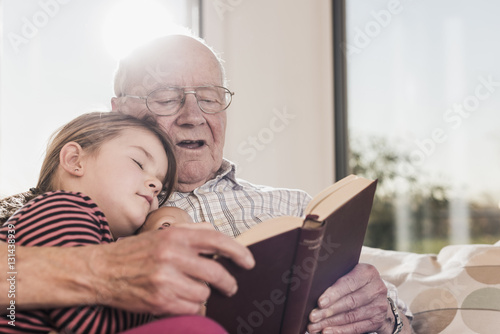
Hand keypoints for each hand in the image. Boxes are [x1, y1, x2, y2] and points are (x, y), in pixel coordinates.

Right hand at [87, 227, 253, 314]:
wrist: (102, 271)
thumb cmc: (135, 252)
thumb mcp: (162, 233)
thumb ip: (192, 231)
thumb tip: (216, 234)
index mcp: (175, 235)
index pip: (216, 240)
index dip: (238, 251)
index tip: (249, 262)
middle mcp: (171, 255)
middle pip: (215, 273)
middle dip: (228, 283)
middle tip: (230, 286)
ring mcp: (165, 280)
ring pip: (204, 294)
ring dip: (202, 294)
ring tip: (189, 289)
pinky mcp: (159, 301)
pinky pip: (191, 308)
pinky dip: (191, 307)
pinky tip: (180, 299)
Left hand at [307, 263, 401, 333]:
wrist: (376, 295)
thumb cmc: (354, 281)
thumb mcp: (349, 272)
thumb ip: (336, 276)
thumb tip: (311, 287)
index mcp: (368, 272)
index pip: (349, 283)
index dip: (333, 294)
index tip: (319, 302)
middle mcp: (377, 288)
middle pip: (349, 302)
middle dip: (328, 311)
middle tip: (312, 317)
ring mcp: (379, 306)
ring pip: (351, 317)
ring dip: (330, 323)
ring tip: (314, 327)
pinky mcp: (377, 320)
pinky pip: (357, 328)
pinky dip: (340, 331)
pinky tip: (327, 332)